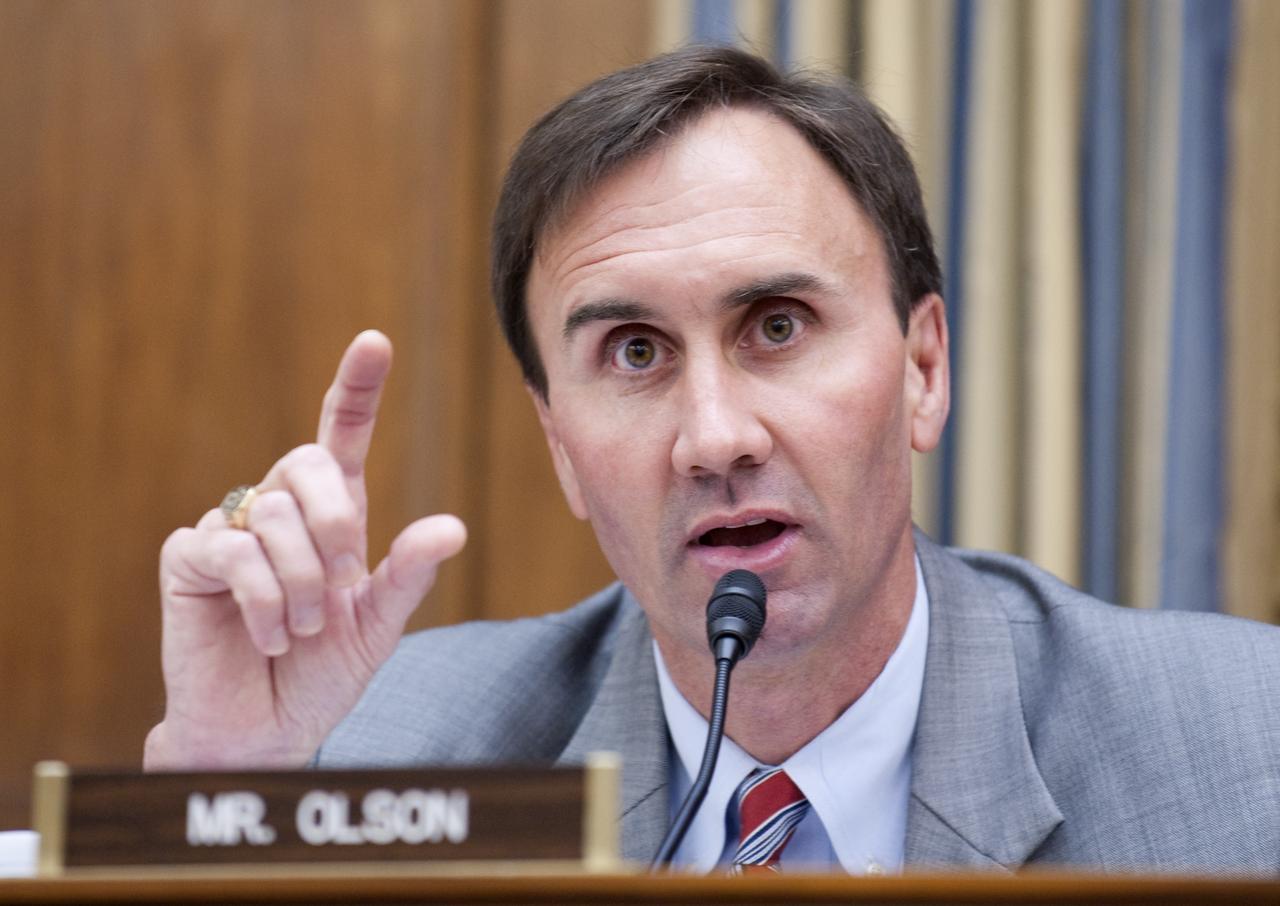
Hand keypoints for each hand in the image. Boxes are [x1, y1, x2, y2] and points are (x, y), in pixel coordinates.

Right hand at [144, 331, 466, 769]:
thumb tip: (453, 527)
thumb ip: (407, 574)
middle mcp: (278, 510)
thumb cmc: (320, 674)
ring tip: (302, 629)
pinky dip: (265, 600)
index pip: (341, 435)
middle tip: (342, 583)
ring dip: (302, 582)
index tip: (376, 342)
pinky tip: (270, 636)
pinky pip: (233, 550)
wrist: (265, 732)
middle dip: (336, 523)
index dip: (356, 388)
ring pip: (274, 513)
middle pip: (307, 463)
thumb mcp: (377, 625)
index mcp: (331, 515)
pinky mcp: (188, 557)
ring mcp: (229, 528)